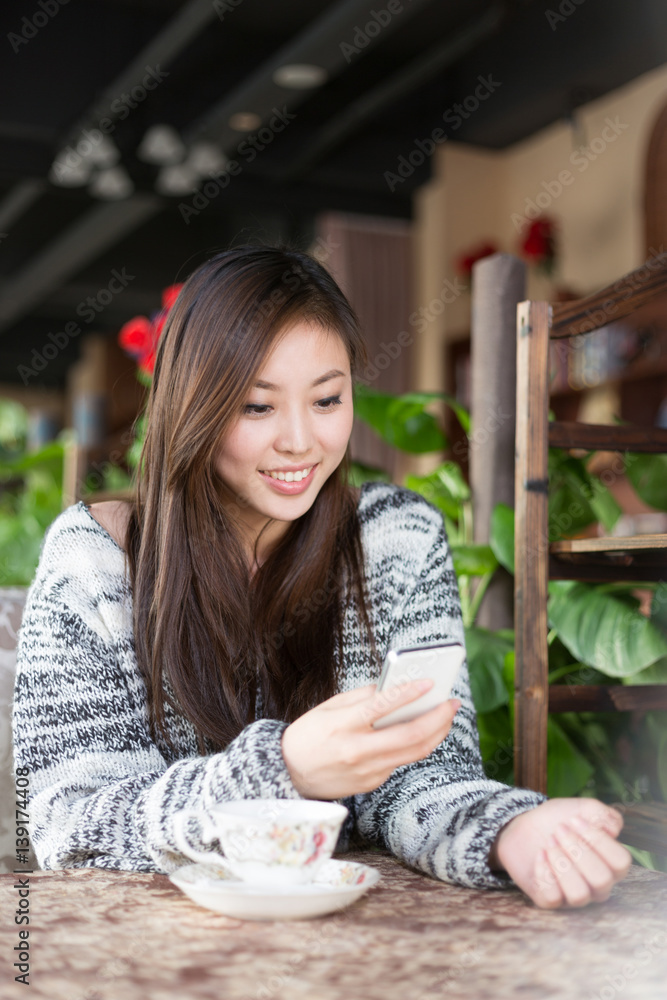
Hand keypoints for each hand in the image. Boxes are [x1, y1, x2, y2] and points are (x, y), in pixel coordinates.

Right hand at [281, 680, 460, 799]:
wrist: (289, 773)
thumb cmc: (309, 734)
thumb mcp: (328, 708)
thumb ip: (361, 697)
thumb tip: (393, 686)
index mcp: (341, 726)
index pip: (380, 707)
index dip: (407, 693)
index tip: (429, 683)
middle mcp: (356, 751)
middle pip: (408, 736)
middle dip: (436, 718)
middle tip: (452, 703)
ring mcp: (367, 771)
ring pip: (413, 752)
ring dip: (436, 733)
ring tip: (446, 716)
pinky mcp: (372, 783)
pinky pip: (400, 761)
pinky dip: (415, 744)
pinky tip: (424, 731)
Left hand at [489, 797, 631, 907]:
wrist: (524, 826)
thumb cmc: (559, 821)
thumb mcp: (580, 809)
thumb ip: (603, 814)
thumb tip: (614, 830)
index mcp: (610, 864)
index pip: (621, 862)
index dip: (599, 839)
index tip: (575, 819)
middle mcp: (597, 885)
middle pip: (601, 879)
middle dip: (577, 849)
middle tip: (559, 829)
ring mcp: (574, 895)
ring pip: (579, 894)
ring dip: (561, 863)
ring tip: (549, 842)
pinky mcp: (550, 900)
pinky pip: (553, 897)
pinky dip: (544, 871)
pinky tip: (540, 854)